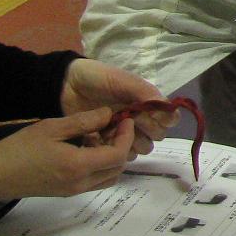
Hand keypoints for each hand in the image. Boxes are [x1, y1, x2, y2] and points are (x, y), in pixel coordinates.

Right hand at [0, 106, 134, 204]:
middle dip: (122, 146)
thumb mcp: (52, 128)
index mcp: (79, 166)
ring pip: (109, 177)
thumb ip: (83, 122)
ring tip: (100, 137)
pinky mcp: (68, 192)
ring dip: (112, 158)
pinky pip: (95, 181)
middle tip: (114, 126)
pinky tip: (87, 148)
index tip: (125, 119)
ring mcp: (75, 190)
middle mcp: (81, 183)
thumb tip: (108, 114)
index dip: (126, 136)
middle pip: (118, 168)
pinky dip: (100, 166)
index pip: (118, 155)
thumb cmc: (20, 149)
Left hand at [60, 57, 174, 156]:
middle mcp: (140, 120)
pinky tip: (101, 138)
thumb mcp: (122, 80)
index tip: (148, 114)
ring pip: (142, 148)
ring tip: (113, 130)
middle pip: (158, 136)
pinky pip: (122, 156)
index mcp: (147, 103)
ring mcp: (125, 134)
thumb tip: (169, 108)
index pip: (169, 119)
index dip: (163, 120)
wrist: (67, 86)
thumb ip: (145, 92)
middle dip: (146, 130)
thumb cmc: (97, 79)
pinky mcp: (109, 145)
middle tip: (128, 119)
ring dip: (130, 141)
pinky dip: (113, 149)